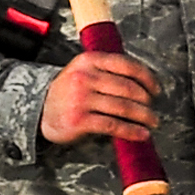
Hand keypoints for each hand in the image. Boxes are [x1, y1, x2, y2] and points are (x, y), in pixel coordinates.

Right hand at [41, 45, 159, 145]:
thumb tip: (144, 83)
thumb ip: (107, 71)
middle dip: (146, 100)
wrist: (38, 110)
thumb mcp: (82, 70)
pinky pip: (113, 125)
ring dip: (144, 116)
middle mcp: (85, 77)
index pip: (127, 65)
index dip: (147, 78)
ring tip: (153, 121)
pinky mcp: (80, 120)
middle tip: (153, 108)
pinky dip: (132, 131)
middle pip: (128, 87)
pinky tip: (142, 134)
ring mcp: (81, 99)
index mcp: (89, 60)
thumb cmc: (68, 92)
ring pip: (124, 107)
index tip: (156, 89)